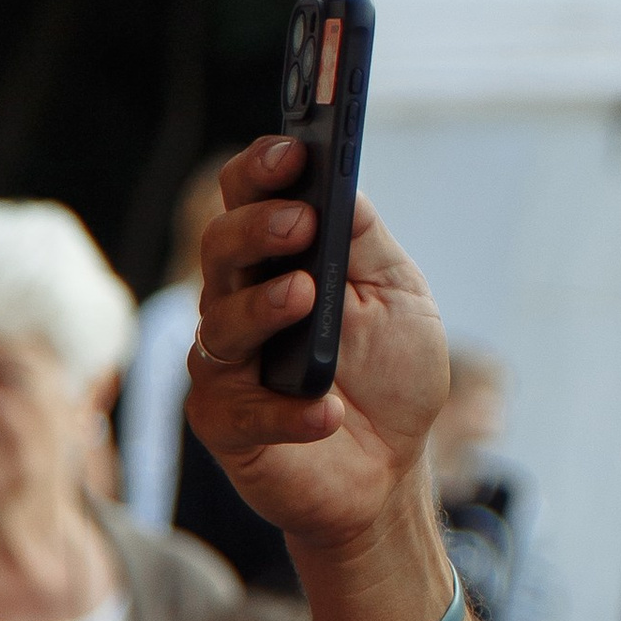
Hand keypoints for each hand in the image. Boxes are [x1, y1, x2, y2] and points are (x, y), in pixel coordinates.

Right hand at [183, 140, 451, 552]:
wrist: (392, 469)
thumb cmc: (390, 374)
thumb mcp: (399, 298)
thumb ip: (366, 243)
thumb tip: (341, 185)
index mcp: (277, 260)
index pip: (248, 199)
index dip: (260, 171)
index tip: (291, 152)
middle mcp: (238, 303)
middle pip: (220, 250)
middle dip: (257, 229)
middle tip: (300, 223)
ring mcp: (227, 366)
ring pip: (221, 325)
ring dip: (262, 307)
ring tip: (304, 298)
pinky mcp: (228, 426)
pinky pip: (243, 412)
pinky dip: (288, 411)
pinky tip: (326, 411)